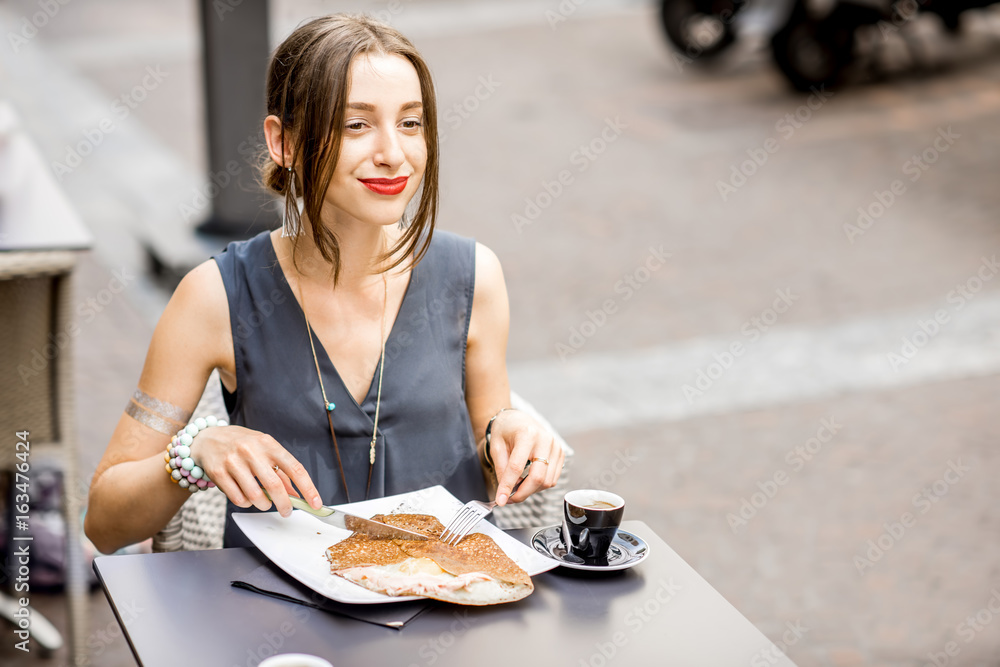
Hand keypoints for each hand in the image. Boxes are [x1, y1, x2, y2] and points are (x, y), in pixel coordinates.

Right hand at [189, 425, 321, 516]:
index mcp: (268, 444)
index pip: (295, 468)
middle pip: (275, 486)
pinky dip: (246, 503)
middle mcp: (251, 451)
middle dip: (284, 504)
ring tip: (263, 502)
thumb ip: (281, 471)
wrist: (207, 438)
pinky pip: (238, 499)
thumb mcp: (264, 449)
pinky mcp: (218, 473)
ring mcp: (233, 461)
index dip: (308, 488)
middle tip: (287, 511)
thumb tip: (297, 495)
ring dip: (263, 505)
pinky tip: (246, 497)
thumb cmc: (241, 444)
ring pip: (255, 496)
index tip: (315, 503)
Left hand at [488, 410, 564, 505]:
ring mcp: (556, 447)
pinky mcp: (560, 454)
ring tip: (517, 487)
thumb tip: (505, 493)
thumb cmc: (506, 430)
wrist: (518, 420)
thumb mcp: (496, 446)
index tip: (501, 500)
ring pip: (547, 481)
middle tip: (509, 499)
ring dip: (531, 490)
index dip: (508, 486)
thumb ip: (501, 469)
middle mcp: (545, 440)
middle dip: (522, 493)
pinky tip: (528, 480)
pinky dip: (539, 485)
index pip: (517, 467)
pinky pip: (552, 479)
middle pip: (537, 477)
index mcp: (527, 434)